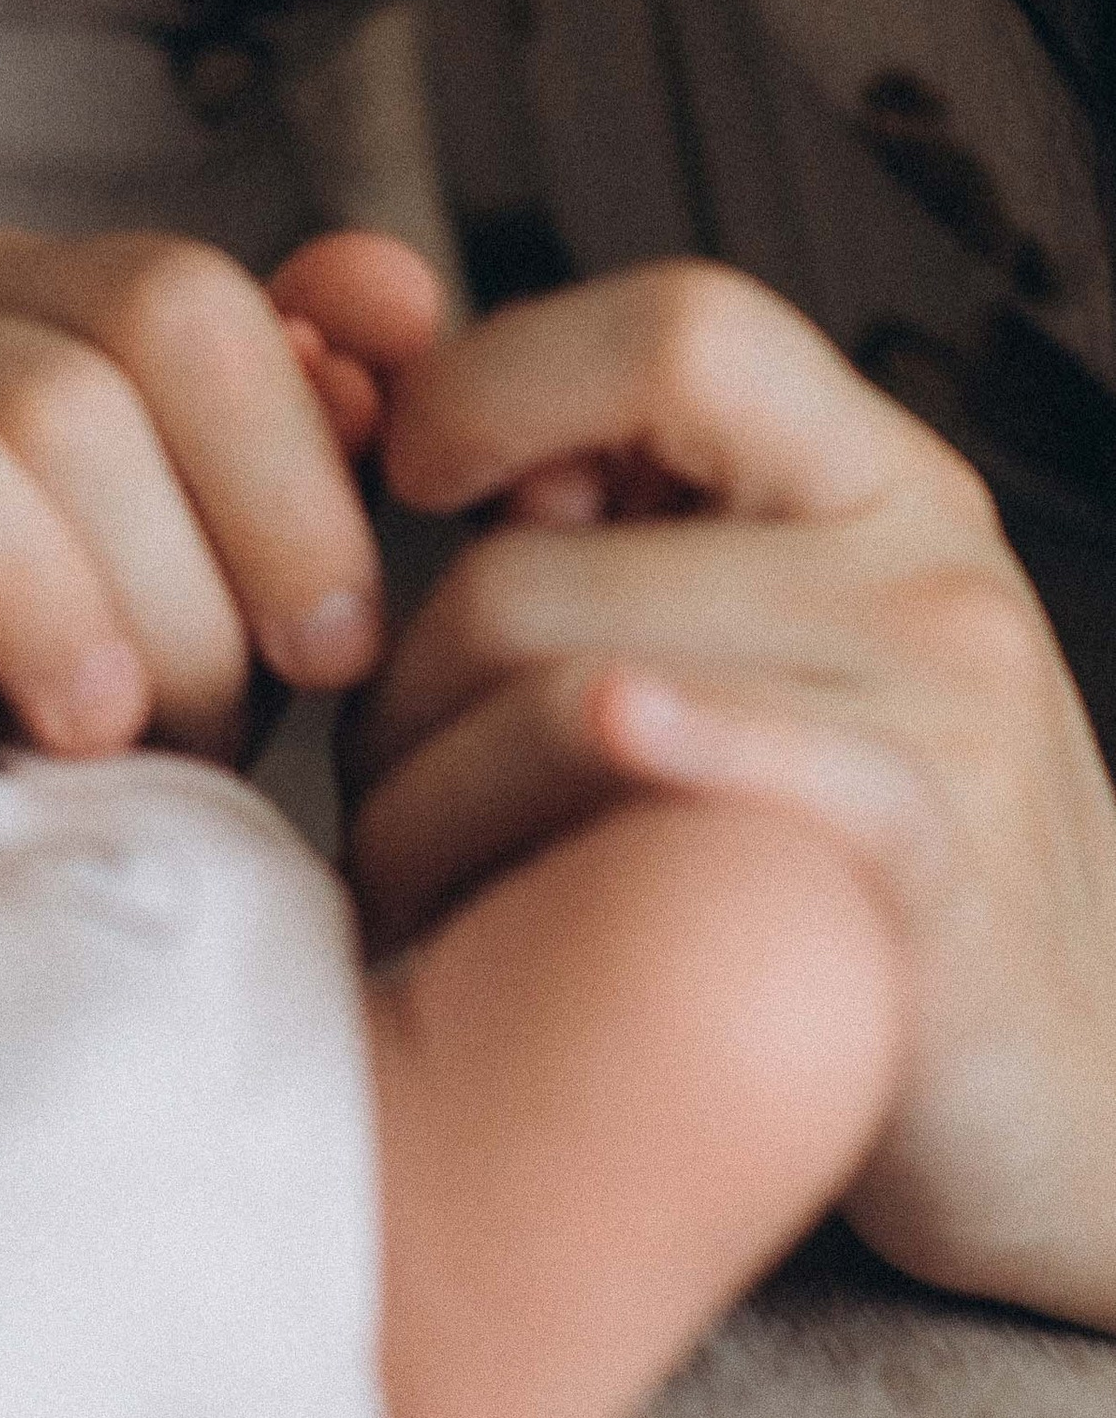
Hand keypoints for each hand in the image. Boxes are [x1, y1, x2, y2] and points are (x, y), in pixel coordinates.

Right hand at [0, 226, 444, 756]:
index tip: (341, 645)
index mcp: (108, 307)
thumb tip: (395, 309)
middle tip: (270, 698)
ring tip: (151, 734)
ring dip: (134, 590)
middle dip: (253, 524)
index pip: (222, 305)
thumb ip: (310, 463)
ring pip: (56, 392)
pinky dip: (17, 578)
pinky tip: (66, 708)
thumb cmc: (58, 725)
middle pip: (166, 310)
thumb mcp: (219, 614)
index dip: (301, 469)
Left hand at [354, 260, 1115, 1324]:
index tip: (407, 479)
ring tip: (413, 875)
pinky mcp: (935, 861)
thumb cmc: (867, 852)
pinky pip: (722, 771)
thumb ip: (625, 513)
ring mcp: (945, 704)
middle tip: (373, 781)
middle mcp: (926, 561)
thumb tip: (408, 401)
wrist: (1089, 1091)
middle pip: (537, 560)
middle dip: (397, 682)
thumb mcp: (780, 629)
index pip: (675, 325)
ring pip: (563, 686)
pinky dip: (607, 789)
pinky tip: (546, 856)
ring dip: (425, 804)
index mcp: (876, 475)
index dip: (495, 380)